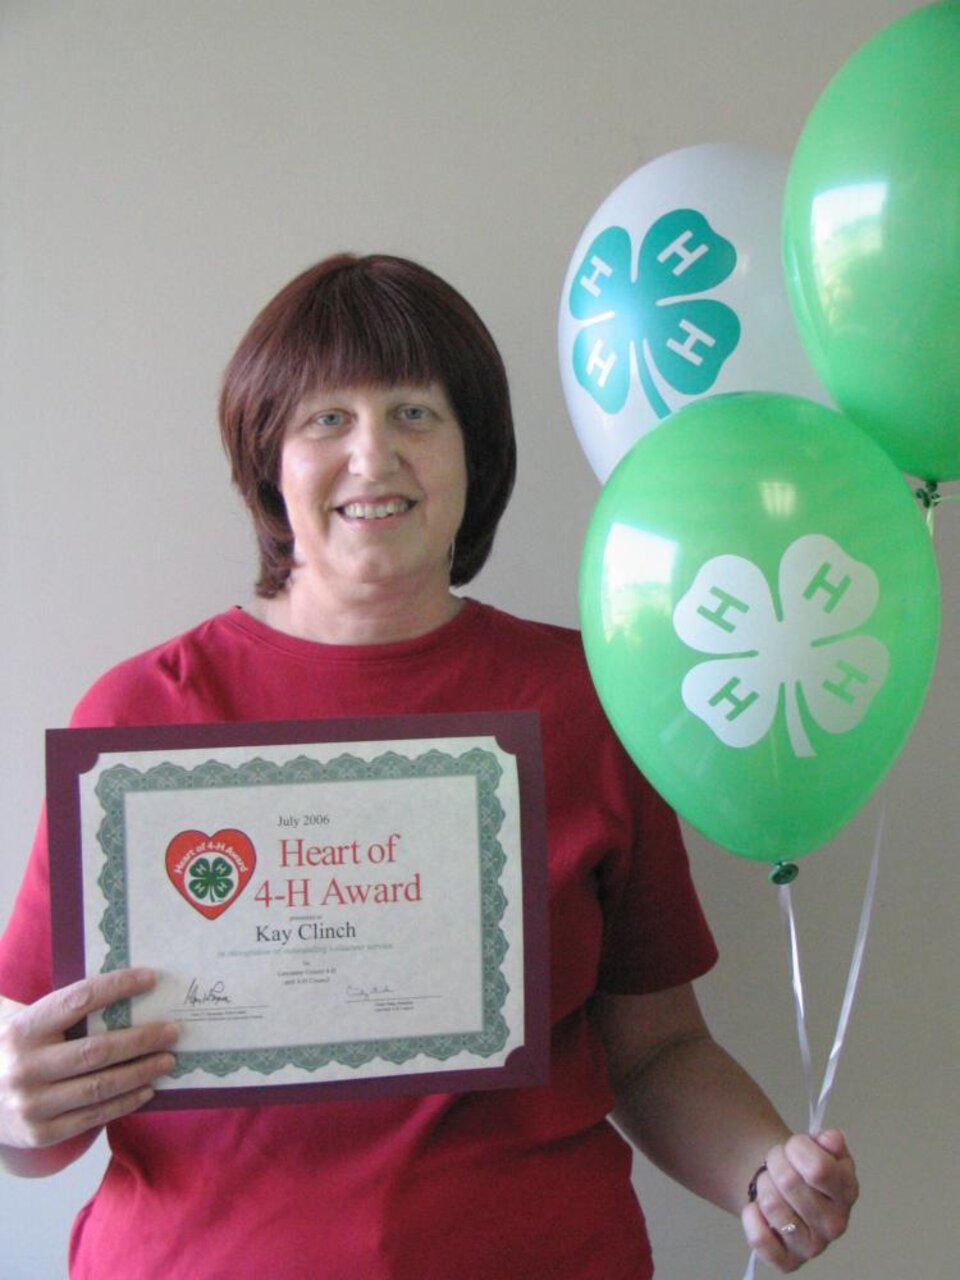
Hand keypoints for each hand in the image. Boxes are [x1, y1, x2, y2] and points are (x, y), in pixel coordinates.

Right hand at [0, 969, 177, 1151]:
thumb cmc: (15, 1051)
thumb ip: (65, 1011)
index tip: (151, 979)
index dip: (117, 987)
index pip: (79, 999)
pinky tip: (147, 1089)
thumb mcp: (27, 1023)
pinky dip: (125, 1102)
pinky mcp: (39, 1133)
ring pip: (100, 1086)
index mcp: (23, 1028)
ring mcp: (31, 1103)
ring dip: (141, 1072)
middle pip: (97, 1050)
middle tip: (172, 1031)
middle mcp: (25, 1066)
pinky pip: (92, 1116)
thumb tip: (128, 989)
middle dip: (142, 1039)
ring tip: (167, 1060)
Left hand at [741, 1130, 857, 1271]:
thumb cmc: (803, 1167)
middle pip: (788, 1182)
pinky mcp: (787, 1262)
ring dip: (762, 1185)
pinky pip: (759, 1238)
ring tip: (770, 1184)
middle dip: (775, 1163)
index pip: (818, 1168)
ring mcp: (812, 1247)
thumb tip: (831, 1139)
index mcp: (847, 1191)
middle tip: (777, 1164)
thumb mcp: (820, 1147)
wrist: (783, 1190)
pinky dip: (751, 1216)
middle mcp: (835, 1224)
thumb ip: (828, 1141)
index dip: (796, 1148)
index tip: (792, 1147)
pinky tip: (758, 1209)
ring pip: (771, 1205)